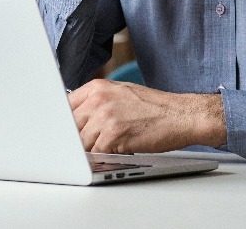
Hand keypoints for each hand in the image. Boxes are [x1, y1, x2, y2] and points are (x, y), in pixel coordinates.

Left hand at [68, 79, 226, 153]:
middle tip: (90, 145)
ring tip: (108, 148)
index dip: (65, 123)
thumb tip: (76, 118)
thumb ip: (97, 102)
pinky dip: (102, 158)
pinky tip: (115, 153)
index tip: (65, 133)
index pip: (64, 107)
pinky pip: (95, 154)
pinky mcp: (113, 136)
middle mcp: (98, 99)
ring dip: (91, 151)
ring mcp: (104, 117)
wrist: (181, 115)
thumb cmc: (155, 107)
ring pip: (81, 143)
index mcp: (97, 87)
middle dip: (77, 139)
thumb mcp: (121, 94)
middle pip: (70, 127)